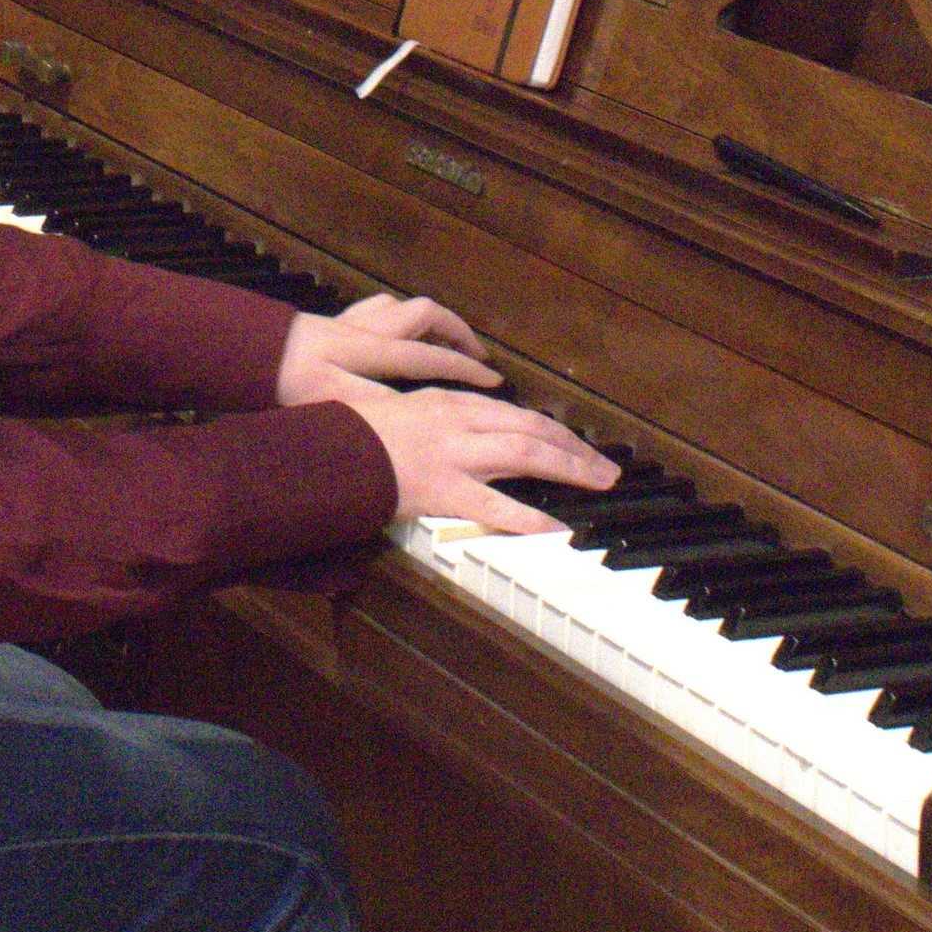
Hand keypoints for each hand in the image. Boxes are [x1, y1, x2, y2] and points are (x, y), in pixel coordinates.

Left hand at [276, 292, 498, 409]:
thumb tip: (421, 410)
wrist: (245, 353)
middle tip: (477, 357)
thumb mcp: (335, 401)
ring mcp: (350, 321)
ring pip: (402, 306)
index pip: (432, 356)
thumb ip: (381, 405)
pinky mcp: (333, 322)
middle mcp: (367, 328)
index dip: (467, 369)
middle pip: (425, 313)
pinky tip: (396, 333)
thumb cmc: (285, 381)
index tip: (495, 383)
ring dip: (429, 320)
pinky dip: (396, 317)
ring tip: (446, 343)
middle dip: (458, 332)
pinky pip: (376, 308)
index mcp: (372, 350)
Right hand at [348, 387, 618, 534]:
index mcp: (450, 403)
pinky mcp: (444, 489)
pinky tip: (558, 528)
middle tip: (606, 468)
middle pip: (534, 429)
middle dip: (576, 448)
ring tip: (599, 483)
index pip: (517, 414)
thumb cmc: (355, 434)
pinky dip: (532, 518)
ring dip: (571, 468)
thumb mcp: (402, 411)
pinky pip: (497, 506)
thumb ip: (438, 419)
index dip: (555, 430)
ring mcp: (454, 455)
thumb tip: (468, 432)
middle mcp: (459, 422)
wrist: (326, 451)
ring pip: (528, 454)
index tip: (577, 443)